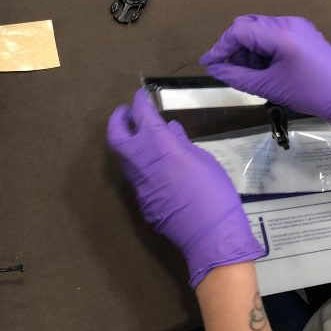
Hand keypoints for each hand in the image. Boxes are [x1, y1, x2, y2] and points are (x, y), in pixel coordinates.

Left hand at [107, 89, 263, 287]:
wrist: (210, 234)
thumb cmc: (213, 190)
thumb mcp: (202, 159)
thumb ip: (181, 143)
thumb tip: (170, 130)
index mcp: (158, 145)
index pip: (141, 115)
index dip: (139, 102)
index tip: (141, 96)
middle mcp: (141, 162)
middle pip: (116, 136)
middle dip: (118, 121)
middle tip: (125, 113)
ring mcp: (138, 185)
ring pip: (124, 159)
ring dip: (128, 145)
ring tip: (141, 139)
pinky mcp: (142, 202)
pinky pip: (137, 179)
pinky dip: (141, 167)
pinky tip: (156, 169)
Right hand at [199, 15, 330, 124]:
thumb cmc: (309, 92)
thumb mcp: (269, 87)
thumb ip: (238, 77)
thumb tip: (216, 70)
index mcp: (280, 35)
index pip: (239, 31)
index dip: (220, 47)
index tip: (209, 63)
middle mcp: (287, 23)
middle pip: (248, 25)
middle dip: (233, 46)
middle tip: (228, 69)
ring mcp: (295, 24)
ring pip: (259, 29)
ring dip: (247, 48)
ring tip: (246, 72)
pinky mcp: (301, 31)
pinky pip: (272, 34)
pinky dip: (261, 48)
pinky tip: (261, 67)